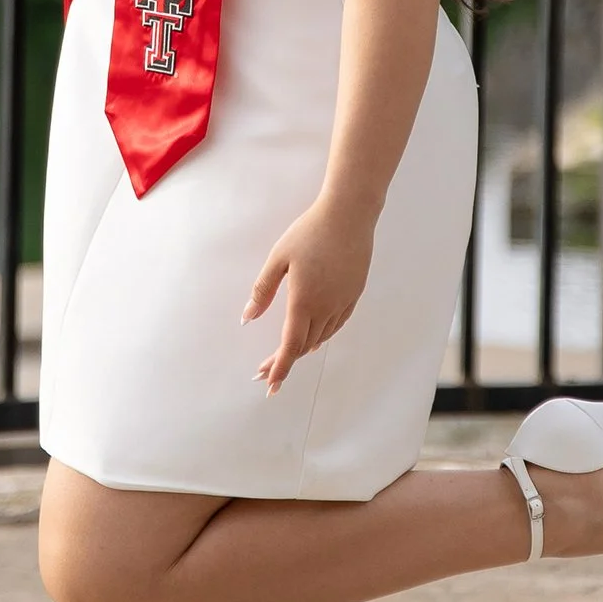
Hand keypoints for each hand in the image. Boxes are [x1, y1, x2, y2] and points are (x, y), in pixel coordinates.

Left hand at [244, 194, 375, 394]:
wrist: (349, 215)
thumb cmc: (309, 232)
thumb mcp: (278, 258)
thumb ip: (262, 291)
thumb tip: (248, 318)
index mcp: (304, 301)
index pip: (290, 346)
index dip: (279, 368)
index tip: (269, 386)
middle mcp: (326, 308)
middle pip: (304, 345)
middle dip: (284, 359)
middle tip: (264, 368)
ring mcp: (343, 302)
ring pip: (321, 337)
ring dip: (303, 348)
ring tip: (285, 352)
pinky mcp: (354, 294)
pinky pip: (337, 324)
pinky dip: (322, 335)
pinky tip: (313, 333)